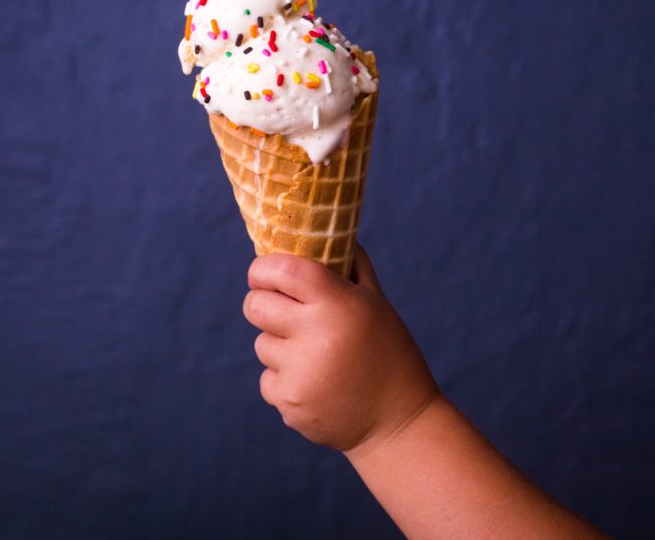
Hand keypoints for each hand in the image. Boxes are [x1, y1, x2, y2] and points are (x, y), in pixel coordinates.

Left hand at [243, 244, 439, 450]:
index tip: (264, 274)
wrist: (399, 422)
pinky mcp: (290, 403)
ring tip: (315, 358)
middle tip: (280, 311)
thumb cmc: (389, 353)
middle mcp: (316, 335)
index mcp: (338, 303)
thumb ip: (351, 266)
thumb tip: (326, 231)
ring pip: (261, 344)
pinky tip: (316, 386)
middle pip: (255, 305)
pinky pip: (267, 380)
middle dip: (262, 304)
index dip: (263, 269)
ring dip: (279, 347)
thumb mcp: (377, 304)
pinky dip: (284, 381)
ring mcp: (301, 372)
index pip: (280, 270)